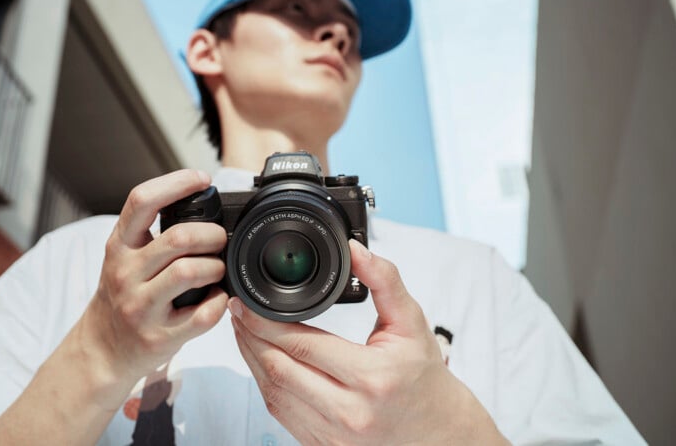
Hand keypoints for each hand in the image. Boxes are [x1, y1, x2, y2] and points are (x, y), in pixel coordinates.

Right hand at [82, 169, 228, 385]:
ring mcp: (141, 306)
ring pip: (190, 272)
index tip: (202, 179)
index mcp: (119, 246)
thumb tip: (199, 202)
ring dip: (215, 267)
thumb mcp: (124, 256)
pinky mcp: (159, 336)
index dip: (176, 183)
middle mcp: (126, 273)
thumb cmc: (123, 295)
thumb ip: (151, 233)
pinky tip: (215, 298)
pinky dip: (219, 302)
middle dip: (211, 235)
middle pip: (179, 237)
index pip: (142, 201)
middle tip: (219, 240)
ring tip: (216, 270)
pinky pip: (204, 314)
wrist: (102, 349)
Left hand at [230, 239, 508, 444]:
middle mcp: (349, 412)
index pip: (302, 345)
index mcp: (371, 378)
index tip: (246, 302)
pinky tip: (261, 362)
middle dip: (249, 337)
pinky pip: (281, 415)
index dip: (264, 322)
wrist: (439, 434)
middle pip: (278, 370)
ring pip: (273, 394)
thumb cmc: (423, 377)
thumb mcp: (411, 323)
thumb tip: (357, 249)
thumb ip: (385, 281)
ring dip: (251, 360)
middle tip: (236, 311)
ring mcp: (334, 435)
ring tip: (243, 331)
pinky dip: (264, 385)